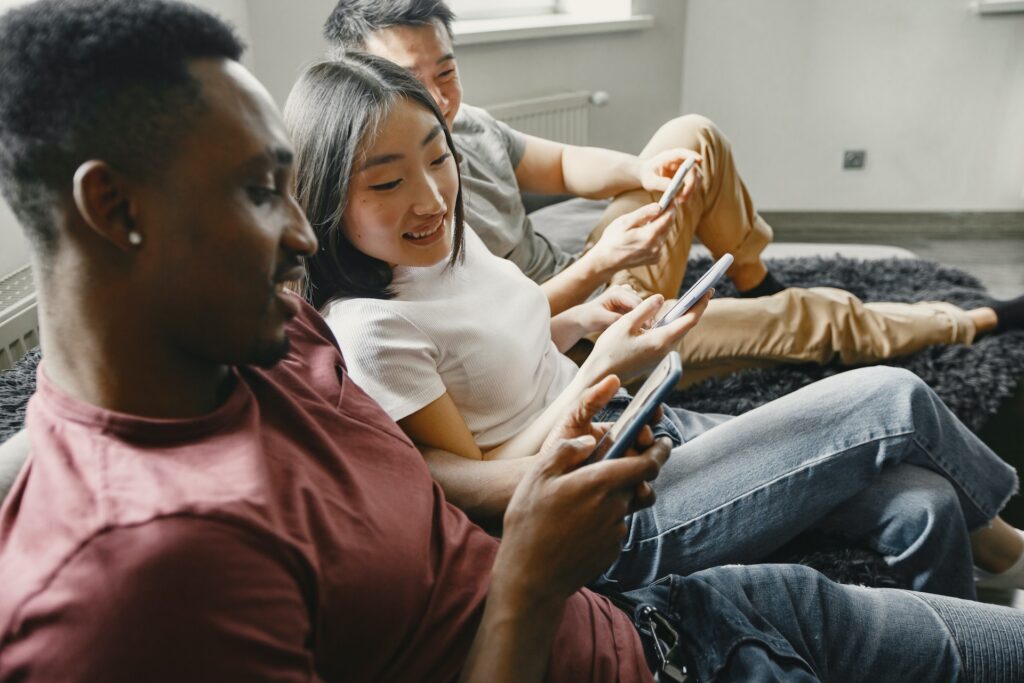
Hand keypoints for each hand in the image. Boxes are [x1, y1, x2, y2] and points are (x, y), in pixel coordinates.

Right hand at [494, 376, 672, 602]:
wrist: (532, 578)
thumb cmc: (530, 524)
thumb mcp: (537, 477)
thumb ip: (566, 451)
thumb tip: (589, 441)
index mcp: (600, 483)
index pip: (647, 465)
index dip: (660, 451)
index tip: (664, 442)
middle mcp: (615, 506)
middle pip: (637, 485)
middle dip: (629, 475)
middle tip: (601, 474)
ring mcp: (616, 531)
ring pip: (624, 506)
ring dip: (611, 500)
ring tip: (577, 506)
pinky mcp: (612, 550)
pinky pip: (615, 527)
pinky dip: (604, 521)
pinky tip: (576, 527)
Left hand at [572, 284, 643, 335]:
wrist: (583, 318)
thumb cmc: (589, 317)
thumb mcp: (600, 319)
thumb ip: (615, 319)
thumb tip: (631, 323)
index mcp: (616, 292)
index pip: (635, 301)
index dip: (643, 313)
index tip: (648, 326)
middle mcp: (622, 290)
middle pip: (640, 303)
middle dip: (645, 315)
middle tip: (649, 329)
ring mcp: (625, 296)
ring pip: (640, 306)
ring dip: (643, 315)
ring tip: (645, 328)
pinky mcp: (627, 303)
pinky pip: (637, 309)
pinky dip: (639, 317)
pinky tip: (639, 326)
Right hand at [586, 290, 711, 382]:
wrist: (600, 375)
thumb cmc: (610, 349)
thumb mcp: (625, 323)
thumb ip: (645, 309)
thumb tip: (661, 298)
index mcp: (661, 340)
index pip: (689, 319)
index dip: (700, 303)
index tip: (708, 290)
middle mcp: (665, 350)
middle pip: (686, 326)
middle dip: (696, 308)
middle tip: (703, 291)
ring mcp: (661, 356)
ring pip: (678, 332)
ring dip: (685, 317)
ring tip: (691, 301)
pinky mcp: (655, 359)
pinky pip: (669, 339)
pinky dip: (673, 325)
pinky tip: (672, 317)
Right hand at [591, 202, 674, 272]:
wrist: (606, 261)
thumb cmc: (612, 239)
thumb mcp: (624, 222)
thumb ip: (643, 213)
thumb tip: (658, 206)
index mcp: (649, 235)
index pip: (668, 218)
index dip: (672, 207)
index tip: (674, 199)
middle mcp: (656, 246)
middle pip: (669, 226)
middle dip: (668, 214)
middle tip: (666, 204)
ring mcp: (656, 254)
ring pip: (665, 234)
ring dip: (662, 225)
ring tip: (654, 218)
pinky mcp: (654, 258)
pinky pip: (661, 243)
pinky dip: (658, 236)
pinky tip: (647, 233)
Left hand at [640, 148, 702, 206]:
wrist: (647, 176)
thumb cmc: (647, 174)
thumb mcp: (649, 180)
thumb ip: (659, 183)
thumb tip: (672, 188)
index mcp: (670, 156)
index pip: (683, 153)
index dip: (693, 155)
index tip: (699, 160)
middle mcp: (680, 161)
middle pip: (693, 169)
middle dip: (691, 183)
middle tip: (684, 196)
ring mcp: (685, 169)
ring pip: (696, 178)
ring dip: (691, 190)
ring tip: (679, 200)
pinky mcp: (687, 178)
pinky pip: (693, 185)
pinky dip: (688, 193)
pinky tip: (679, 200)